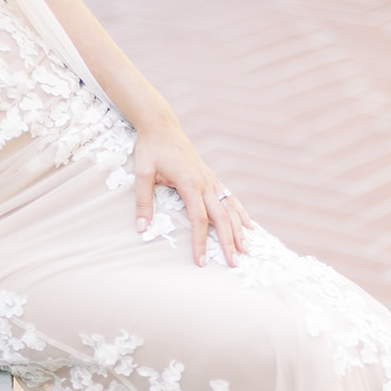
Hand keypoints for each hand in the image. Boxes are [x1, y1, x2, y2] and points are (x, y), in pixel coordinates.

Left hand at [133, 121, 254, 266]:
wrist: (161, 126)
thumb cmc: (151, 148)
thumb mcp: (142, 173)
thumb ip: (143, 201)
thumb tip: (141, 228)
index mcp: (190, 183)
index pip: (198, 219)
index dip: (200, 241)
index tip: (200, 261)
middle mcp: (205, 182)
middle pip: (221, 217)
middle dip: (228, 242)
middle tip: (233, 264)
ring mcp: (211, 180)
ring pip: (230, 208)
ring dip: (239, 230)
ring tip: (247, 249)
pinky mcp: (212, 178)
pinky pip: (230, 198)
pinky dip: (241, 213)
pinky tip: (249, 225)